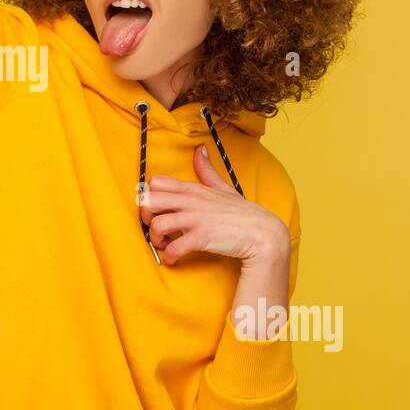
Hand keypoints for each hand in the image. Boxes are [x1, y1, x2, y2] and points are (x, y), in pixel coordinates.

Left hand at [140, 145, 289, 268]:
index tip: (156, 210)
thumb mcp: (223, 187)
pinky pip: (174, 248)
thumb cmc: (242, 213)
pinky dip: (169, 256)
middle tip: (155, 228)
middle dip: (145, 217)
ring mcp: (195, 219)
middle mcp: (190, 202)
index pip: (156, 182)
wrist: (263, 233)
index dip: (150, 196)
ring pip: (157, 225)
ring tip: (164, 245)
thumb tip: (199, 149)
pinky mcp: (201, 238)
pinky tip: (174, 259)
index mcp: (192, 189)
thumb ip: (206, 170)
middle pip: (148, 201)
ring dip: (155, 238)